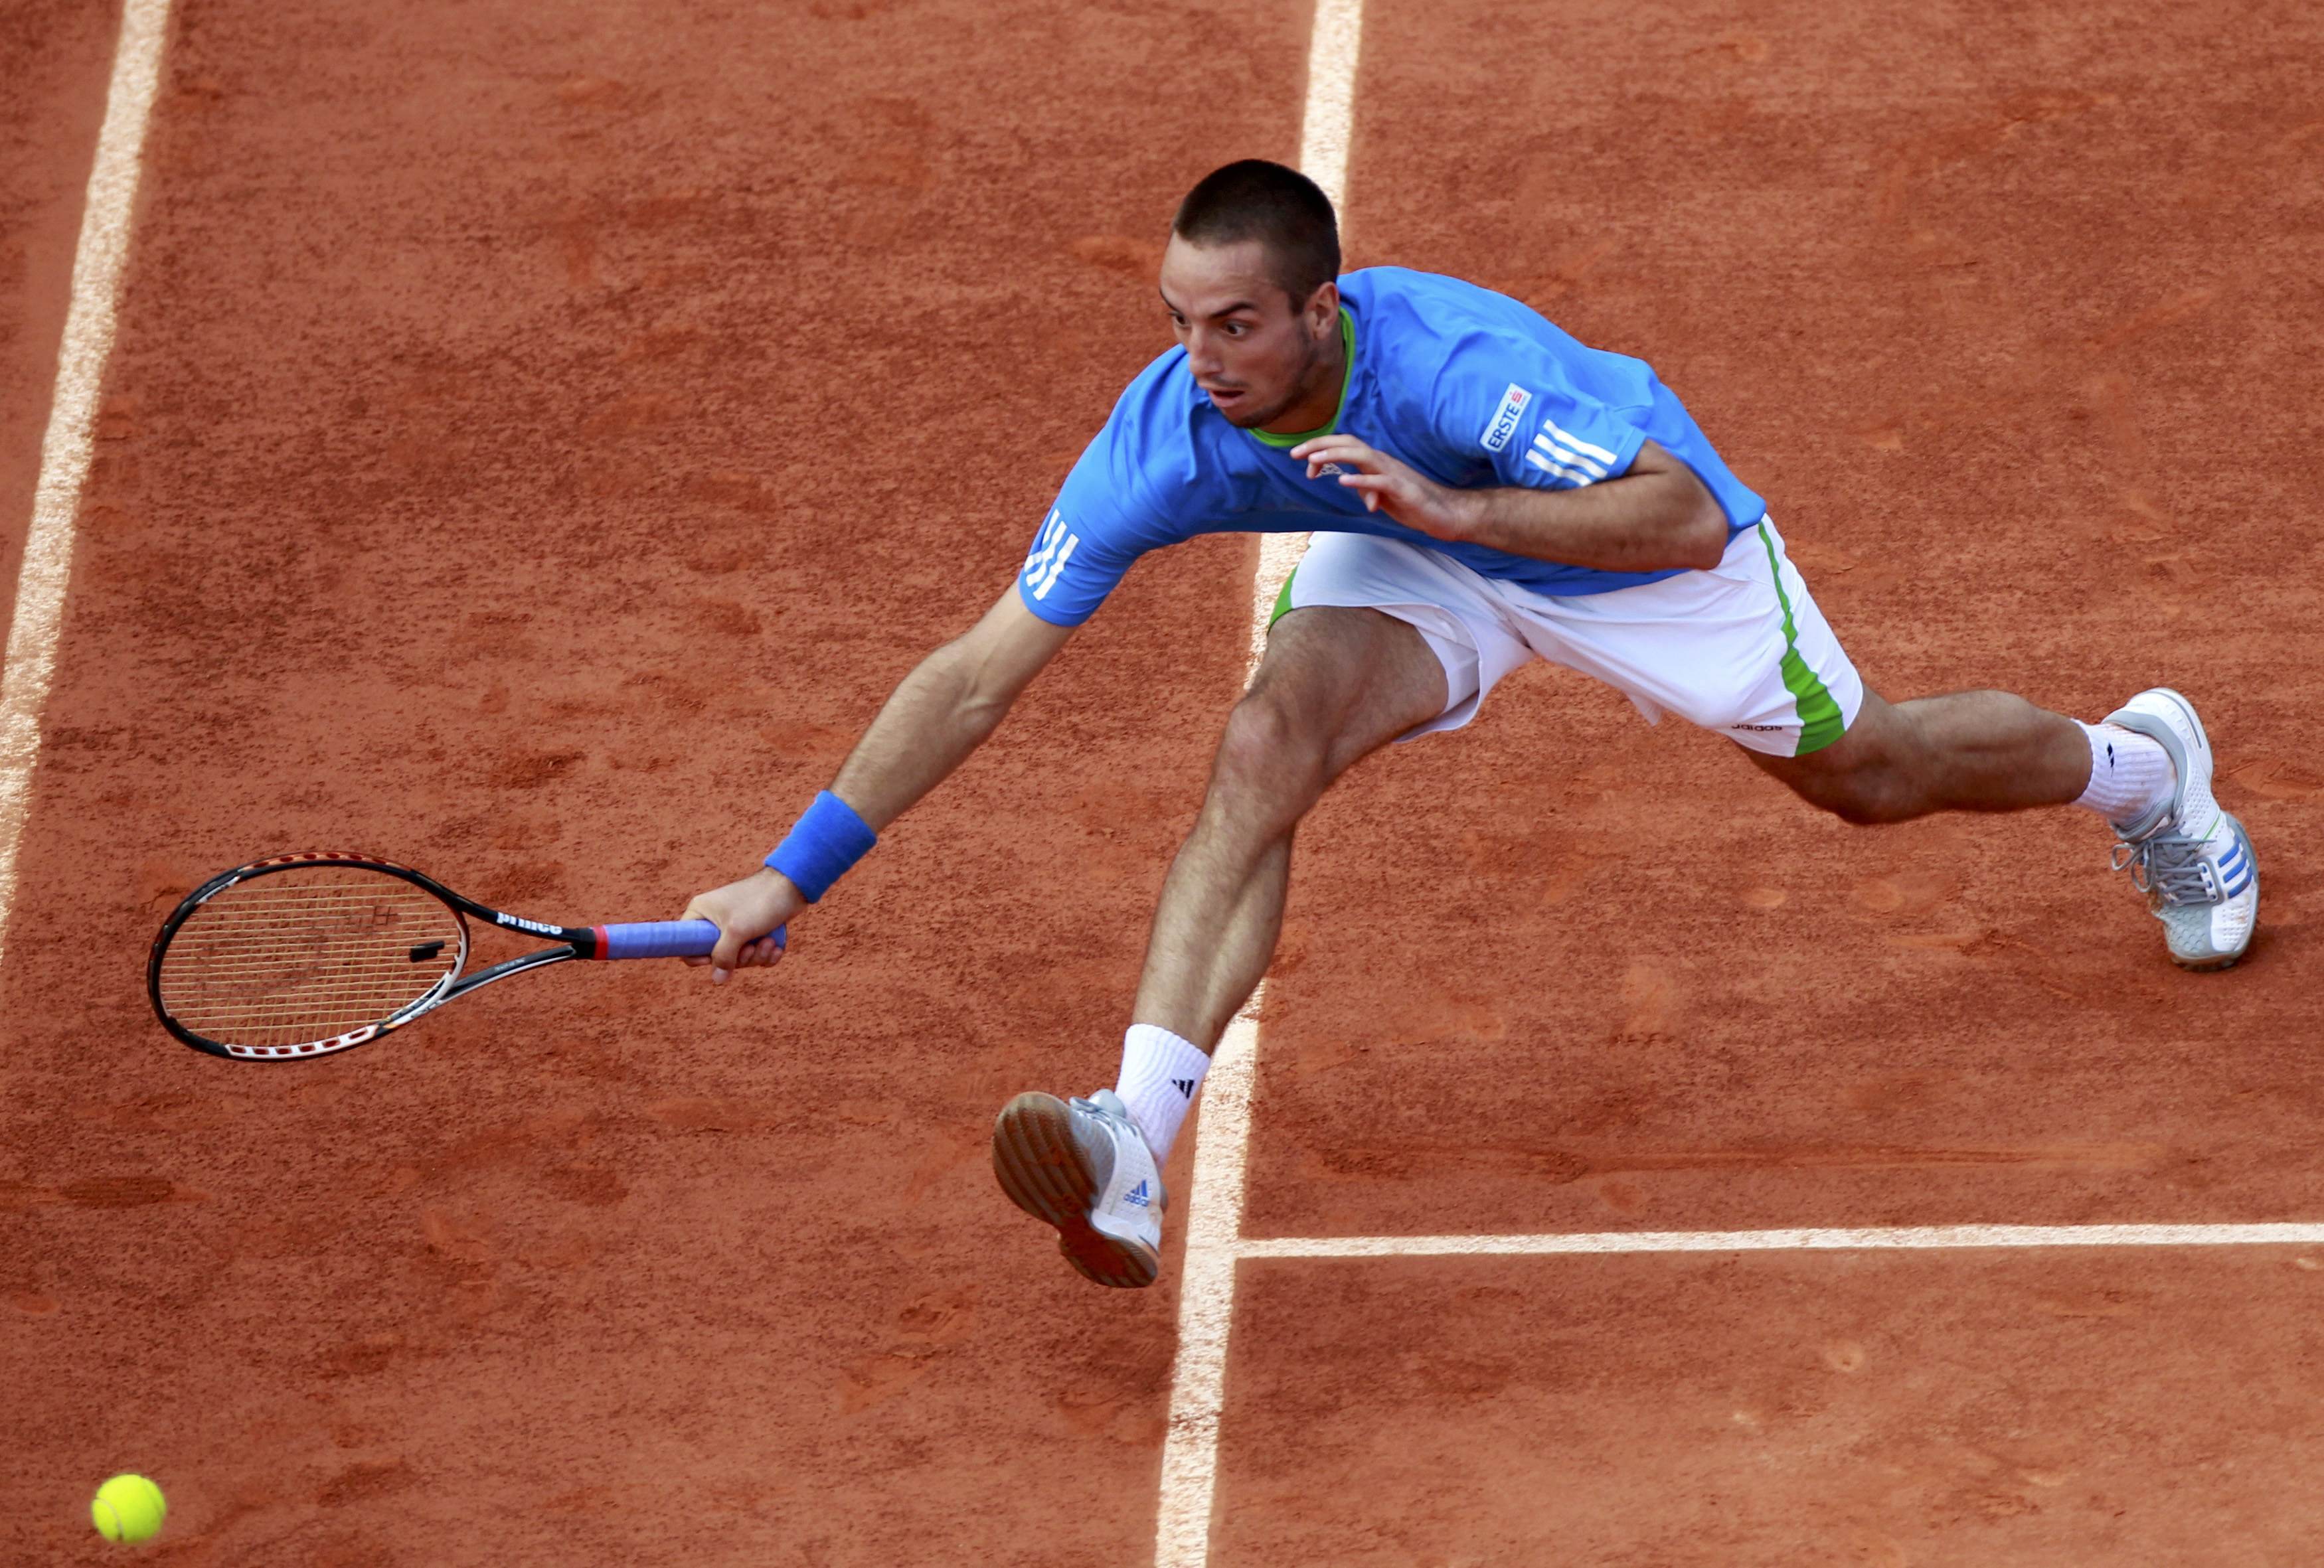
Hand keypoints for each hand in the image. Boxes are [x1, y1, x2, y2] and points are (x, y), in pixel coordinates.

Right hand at [681, 867, 803, 983]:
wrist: (791, 887)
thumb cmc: (760, 902)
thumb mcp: (736, 931)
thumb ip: (723, 956)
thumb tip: (717, 979)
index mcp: (700, 912)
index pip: (685, 943)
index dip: (697, 957)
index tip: (713, 960)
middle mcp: (714, 920)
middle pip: (717, 956)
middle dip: (739, 958)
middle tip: (751, 947)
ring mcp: (735, 927)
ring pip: (739, 958)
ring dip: (756, 956)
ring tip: (768, 942)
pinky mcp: (754, 931)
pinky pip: (755, 954)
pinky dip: (766, 954)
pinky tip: (776, 946)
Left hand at [1289, 434, 1476, 539]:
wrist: (1445, 514)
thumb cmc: (1413, 503)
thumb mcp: (1380, 495)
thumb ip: (1363, 487)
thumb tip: (1345, 482)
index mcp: (1376, 462)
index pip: (1345, 446)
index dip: (1321, 448)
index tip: (1301, 459)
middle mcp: (1382, 462)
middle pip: (1348, 443)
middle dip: (1320, 445)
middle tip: (1294, 453)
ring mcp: (1393, 474)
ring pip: (1362, 456)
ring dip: (1335, 456)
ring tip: (1313, 460)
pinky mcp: (1403, 490)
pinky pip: (1379, 482)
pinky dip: (1361, 481)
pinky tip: (1343, 482)